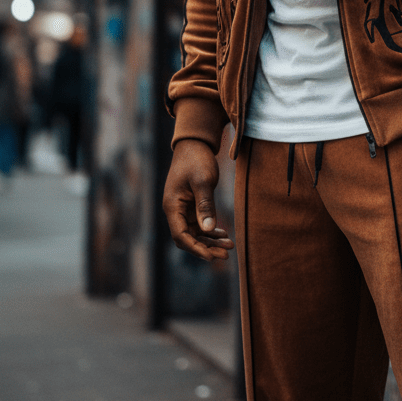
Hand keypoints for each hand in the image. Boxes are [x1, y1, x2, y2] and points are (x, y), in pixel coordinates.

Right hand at [163, 139, 234, 261]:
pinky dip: (211, 230)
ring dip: (210, 240)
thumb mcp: (203, 181)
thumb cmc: (197, 160)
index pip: (181, 236)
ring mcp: (182, 208)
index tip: (212, 256)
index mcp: (172, 206)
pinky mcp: (191, 205)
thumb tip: (208, 229)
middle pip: (188, 237)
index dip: (196, 248)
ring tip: (229, 246)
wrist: (195, 144)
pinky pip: (199, 223)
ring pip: (195, 232)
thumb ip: (205, 205)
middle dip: (206, 247)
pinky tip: (224, 234)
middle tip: (226, 255)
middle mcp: (175, 210)